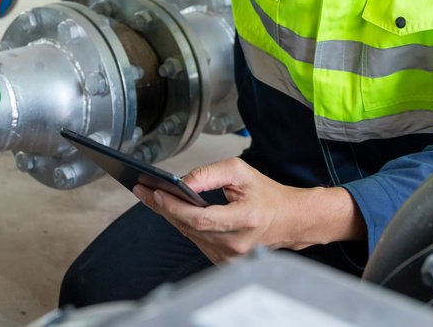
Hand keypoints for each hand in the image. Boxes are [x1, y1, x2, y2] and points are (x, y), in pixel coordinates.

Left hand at [135, 158, 360, 264]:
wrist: (288, 220)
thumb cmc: (267, 195)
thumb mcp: (240, 172)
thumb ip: (209, 173)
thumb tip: (182, 181)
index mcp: (245, 219)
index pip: (200, 218)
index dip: (175, 207)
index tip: (157, 192)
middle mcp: (237, 243)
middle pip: (189, 227)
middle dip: (164, 207)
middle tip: (144, 190)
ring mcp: (231, 256)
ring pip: (190, 235)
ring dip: (171, 216)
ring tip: (152, 197)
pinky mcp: (225, 261)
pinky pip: (197, 241)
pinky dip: (184, 226)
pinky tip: (172, 211)